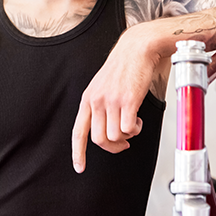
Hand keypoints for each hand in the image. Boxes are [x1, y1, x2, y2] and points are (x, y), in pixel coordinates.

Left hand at [71, 25, 159, 172]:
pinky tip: (138, 120)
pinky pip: (129, 129)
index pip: (78, 132)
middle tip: (123, 143)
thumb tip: (105, 129)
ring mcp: (111, 101)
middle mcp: (97, 101)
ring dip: (127, 135)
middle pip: (99, 140)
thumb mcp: (102, 85)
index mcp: (88, 98)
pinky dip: (135, 129)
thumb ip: (99, 105)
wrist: (137, 48)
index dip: (78, 153)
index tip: (79, 167)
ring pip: (115, 136)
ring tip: (133, 123)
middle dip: (113, 147)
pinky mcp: (127, 101)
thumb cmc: (123, 66)